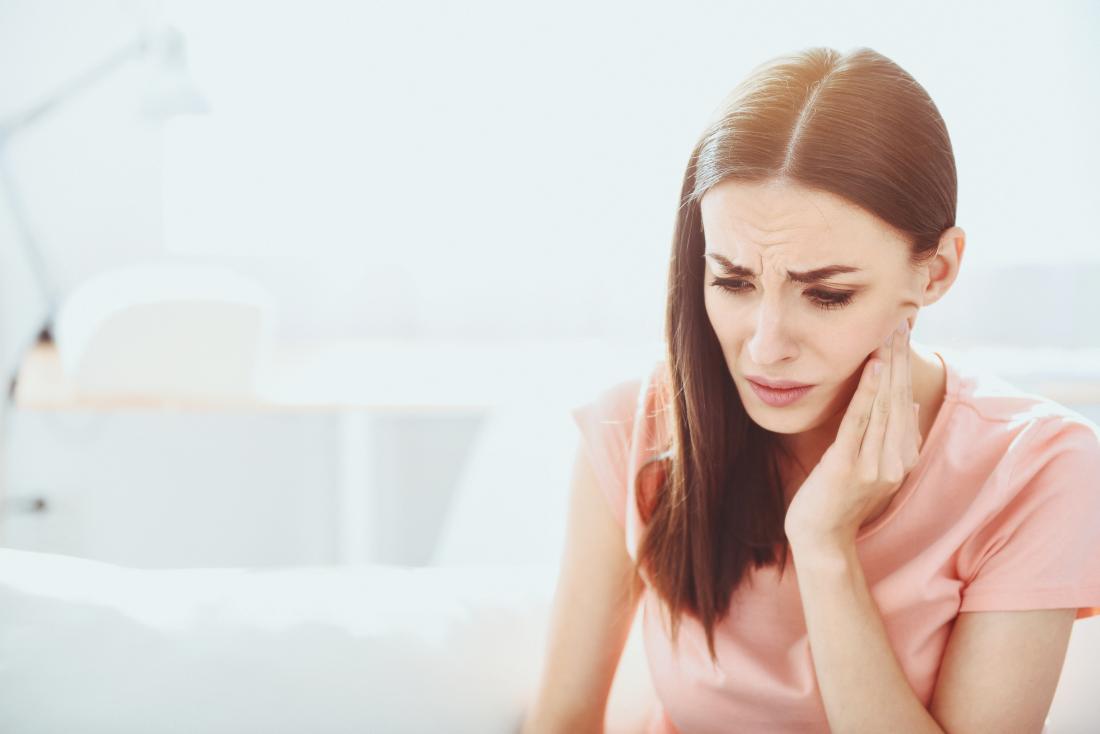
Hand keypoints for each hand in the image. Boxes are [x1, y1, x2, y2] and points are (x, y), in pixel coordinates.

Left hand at [783, 317, 923, 547]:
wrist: (821, 538)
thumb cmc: (840, 499)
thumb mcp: (873, 466)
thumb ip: (891, 437)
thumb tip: (909, 401)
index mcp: (903, 457)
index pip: (908, 401)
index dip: (906, 366)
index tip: (903, 334)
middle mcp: (896, 460)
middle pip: (901, 398)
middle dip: (900, 358)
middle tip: (900, 322)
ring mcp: (874, 464)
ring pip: (885, 405)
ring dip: (888, 367)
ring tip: (889, 335)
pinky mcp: (848, 466)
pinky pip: (860, 423)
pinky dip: (868, 393)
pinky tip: (872, 368)